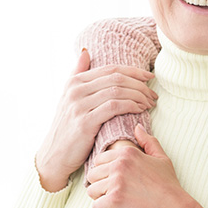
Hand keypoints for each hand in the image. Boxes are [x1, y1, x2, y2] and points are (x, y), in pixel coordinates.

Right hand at [35, 49, 156, 191]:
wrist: (54, 156)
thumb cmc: (67, 128)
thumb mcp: (67, 97)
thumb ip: (77, 73)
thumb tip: (85, 51)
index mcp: (74, 82)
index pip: (111, 69)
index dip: (134, 71)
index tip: (149, 77)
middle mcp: (75, 90)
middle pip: (116, 78)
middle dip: (140, 84)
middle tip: (153, 94)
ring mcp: (79, 106)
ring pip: (117, 91)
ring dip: (138, 96)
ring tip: (149, 103)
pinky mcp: (85, 122)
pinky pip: (114, 107)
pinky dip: (131, 106)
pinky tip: (140, 110)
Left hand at [86, 125, 183, 207]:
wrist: (174, 207)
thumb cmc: (168, 184)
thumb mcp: (161, 158)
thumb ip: (148, 141)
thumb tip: (137, 127)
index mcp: (127, 152)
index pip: (99, 160)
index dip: (104, 173)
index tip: (113, 182)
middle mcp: (119, 164)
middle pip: (92, 174)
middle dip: (100, 185)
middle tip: (111, 194)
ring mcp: (116, 181)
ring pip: (91, 190)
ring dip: (99, 198)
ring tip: (111, 204)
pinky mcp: (115, 199)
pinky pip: (96, 206)